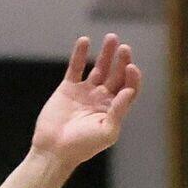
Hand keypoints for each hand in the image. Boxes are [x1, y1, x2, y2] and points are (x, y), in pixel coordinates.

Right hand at [31, 35, 140, 165]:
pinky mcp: (68, 88)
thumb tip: (129, 91)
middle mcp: (102, 99)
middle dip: (121, 61)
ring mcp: (86, 92)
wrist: (55, 149)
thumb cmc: (83, 146)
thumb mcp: (107, 131)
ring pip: (99, 68)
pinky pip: (76, 67)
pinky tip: (85, 41)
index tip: (131, 67)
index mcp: (115, 109)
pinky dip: (80, 54)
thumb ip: (119, 111)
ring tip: (111, 38)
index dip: (132, 77)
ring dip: (106, 54)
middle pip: (116, 74)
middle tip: (125, 48)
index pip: (129, 88)